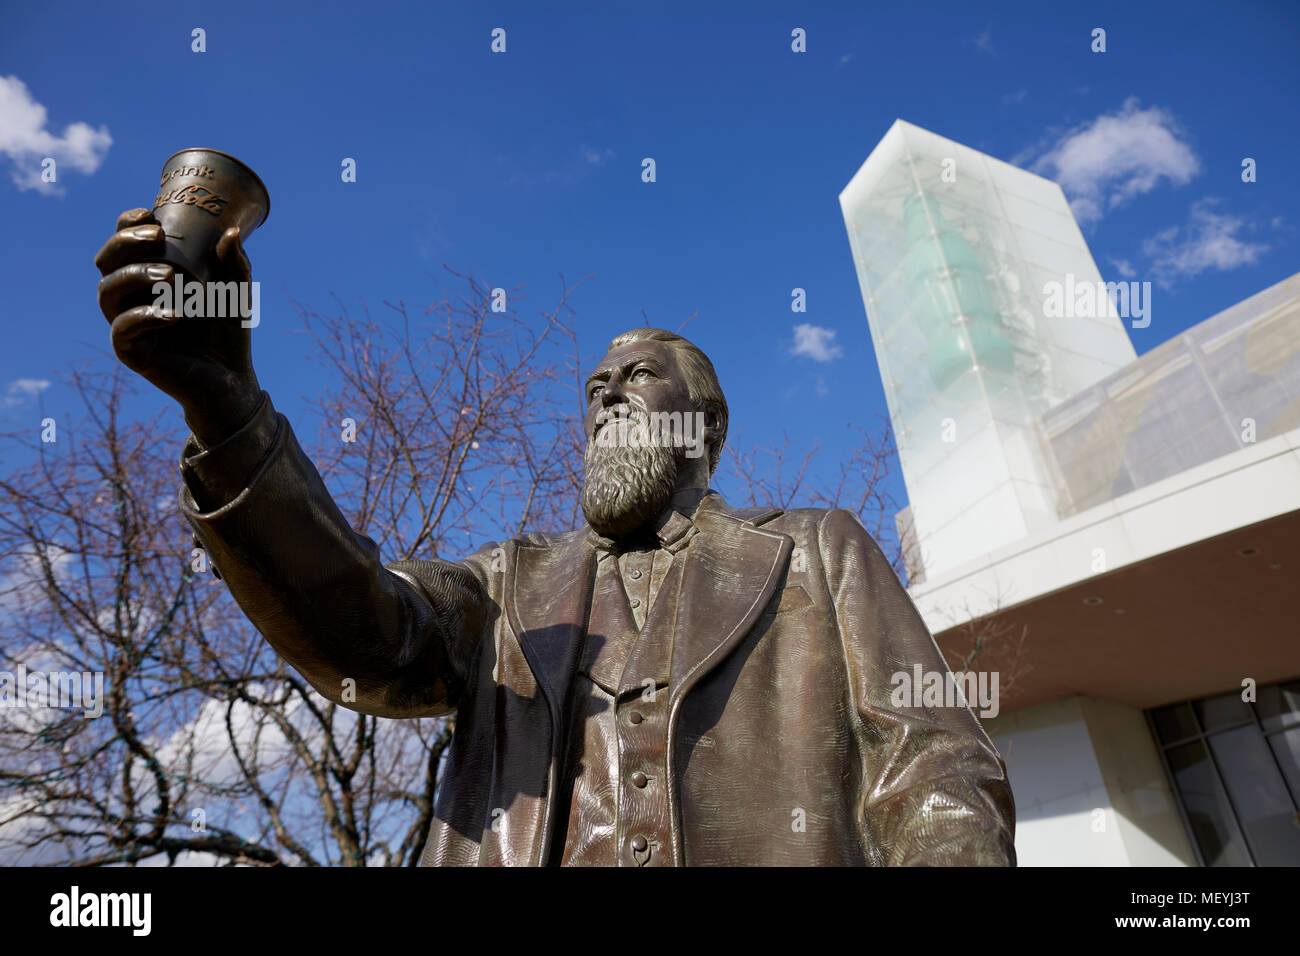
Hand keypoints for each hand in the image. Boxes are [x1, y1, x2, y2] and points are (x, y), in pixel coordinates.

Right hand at [94, 207, 262, 444]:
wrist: (233, 377)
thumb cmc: (227, 330)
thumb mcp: (235, 291)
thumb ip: (233, 262)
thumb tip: (231, 232)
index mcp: (146, 276)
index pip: (123, 244)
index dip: (127, 225)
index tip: (151, 214)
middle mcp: (130, 297)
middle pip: (106, 261)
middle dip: (125, 243)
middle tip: (158, 238)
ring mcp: (127, 324)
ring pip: (107, 291)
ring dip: (134, 275)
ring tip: (170, 276)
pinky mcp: (131, 353)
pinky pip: (123, 330)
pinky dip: (145, 316)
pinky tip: (174, 314)